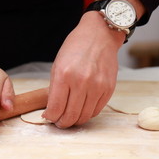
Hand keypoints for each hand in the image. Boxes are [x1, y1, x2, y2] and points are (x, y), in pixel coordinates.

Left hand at [42, 11, 123, 127]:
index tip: (49, 117)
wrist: (99, 36)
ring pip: (84, 116)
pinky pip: (97, 110)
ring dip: (75, 121)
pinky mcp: (109, 89)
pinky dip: (88, 114)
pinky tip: (82, 110)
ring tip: (70, 117)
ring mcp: (97, 86)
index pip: (56, 108)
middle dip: (62, 123)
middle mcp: (81, 82)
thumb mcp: (57, 65)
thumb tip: (52, 110)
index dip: (51, 117)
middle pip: (70, 116)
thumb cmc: (75, 48)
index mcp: (64, 75)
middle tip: (59, 122)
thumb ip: (55, 88)